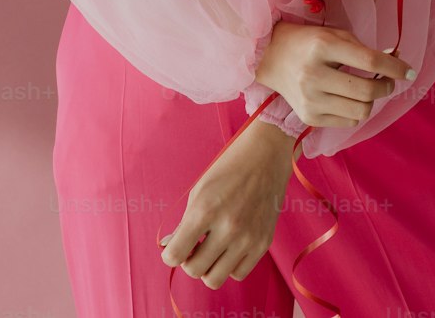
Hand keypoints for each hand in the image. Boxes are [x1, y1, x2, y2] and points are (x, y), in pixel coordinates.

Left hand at [158, 120, 293, 288]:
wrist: (266, 155)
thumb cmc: (229, 168)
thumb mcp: (200, 190)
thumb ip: (184, 223)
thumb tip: (168, 247)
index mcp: (206, 210)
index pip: (176, 255)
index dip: (169, 255)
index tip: (173, 248)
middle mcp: (228, 228)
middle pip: (195, 271)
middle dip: (188, 261)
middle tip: (194, 245)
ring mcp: (248, 238)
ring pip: (215, 279)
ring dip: (208, 267)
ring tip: (211, 249)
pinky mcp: (264, 244)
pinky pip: (238, 274)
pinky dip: (229, 266)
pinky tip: (229, 248)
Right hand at [254, 21, 416, 127]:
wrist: (271, 58)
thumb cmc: (309, 42)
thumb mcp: (335, 35)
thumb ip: (364, 49)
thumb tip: (396, 62)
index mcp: (323, 46)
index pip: (369, 61)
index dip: (395, 67)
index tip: (410, 71)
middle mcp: (314, 74)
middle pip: (367, 90)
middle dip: (386, 86)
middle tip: (388, 81)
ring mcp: (310, 99)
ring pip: (361, 110)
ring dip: (372, 100)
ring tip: (367, 89)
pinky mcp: (309, 117)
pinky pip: (348, 120)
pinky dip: (356, 110)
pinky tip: (349, 98)